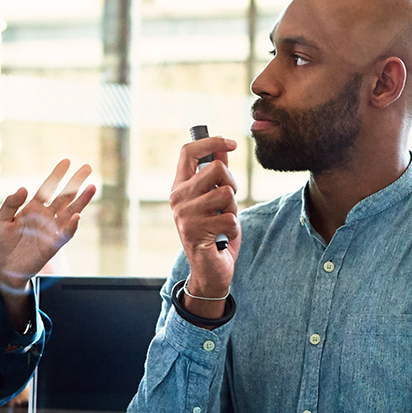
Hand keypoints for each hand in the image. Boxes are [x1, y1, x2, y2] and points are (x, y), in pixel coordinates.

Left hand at [0, 159, 95, 293]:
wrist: (1, 268)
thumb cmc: (0, 244)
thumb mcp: (0, 220)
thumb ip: (11, 204)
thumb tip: (24, 188)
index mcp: (32, 208)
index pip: (48, 188)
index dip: (57, 175)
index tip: (67, 161)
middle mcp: (45, 217)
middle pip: (64, 197)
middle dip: (76, 182)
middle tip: (88, 168)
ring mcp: (50, 231)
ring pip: (70, 212)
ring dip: (81, 201)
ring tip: (92, 187)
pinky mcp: (52, 245)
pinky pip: (65, 235)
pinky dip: (72, 227)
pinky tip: (78, 217)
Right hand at [170, 136, 239, 303]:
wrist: (209, 271)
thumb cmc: (215, 233)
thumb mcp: (216, 200)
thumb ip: (217, 175)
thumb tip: (225, 146)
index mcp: (179, 187)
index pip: (188, 151)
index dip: (211, 141)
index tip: (233, 142)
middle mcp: (177, 198)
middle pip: (216, 168)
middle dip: (232, 184)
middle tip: (227, 204)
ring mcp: (184, 215)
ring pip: (226, 193)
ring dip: (233, 210)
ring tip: (222, 223)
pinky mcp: (195, 232)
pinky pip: (230, 218)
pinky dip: (234, 229)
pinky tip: (223, 238)